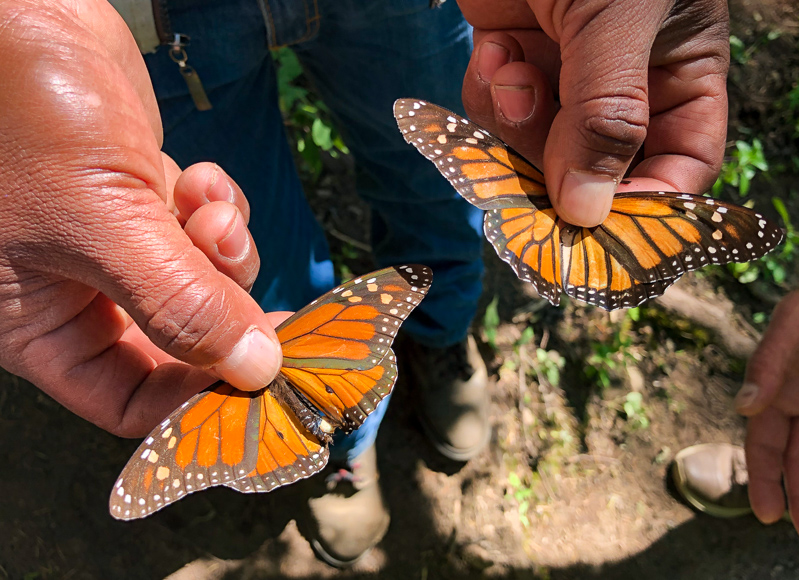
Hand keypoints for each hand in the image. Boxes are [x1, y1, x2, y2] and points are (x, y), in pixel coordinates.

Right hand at [0, 1, 281, 436]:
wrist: (23, 16)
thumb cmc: (27, 116)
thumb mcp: (103, 222)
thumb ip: (180, 302)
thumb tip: (255, 370)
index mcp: (40, 324)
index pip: (130, 400)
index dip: (197, 400)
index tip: (264, 383)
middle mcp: (79, 293)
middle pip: (182, 342)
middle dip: (227, 317)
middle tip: (280, 312)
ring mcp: (117, 245)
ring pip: (204, 282)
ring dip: (224, 253)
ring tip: (212, 214)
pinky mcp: (145, 200)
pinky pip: (205, 230)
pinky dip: (217, 211)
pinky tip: (202, 181)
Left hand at [458, 0, 729, 226]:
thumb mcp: (619, 19)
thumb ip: (607, 115)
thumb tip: (590, 211)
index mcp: (679, 72)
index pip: (681, 165)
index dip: (650, 208)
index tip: (605, 233)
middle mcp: (624, 83)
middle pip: (600, 171)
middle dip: (561, 177)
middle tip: (528, 192)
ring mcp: (565, 74)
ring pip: (539, 148)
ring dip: (516, 126)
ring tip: (511, 69)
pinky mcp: (512, 58)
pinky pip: (496, 111)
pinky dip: (488, 92)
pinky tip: (493, 47)